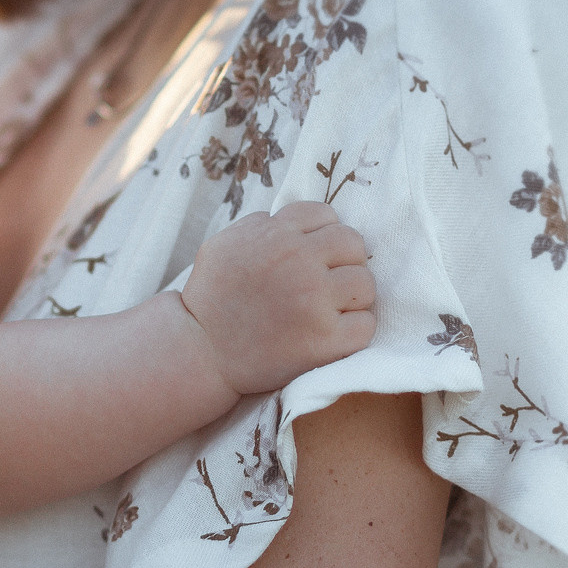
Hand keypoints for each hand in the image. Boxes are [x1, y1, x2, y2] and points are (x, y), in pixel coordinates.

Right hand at [180, 201, 375, 395]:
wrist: (201, 351)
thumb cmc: (210, 298)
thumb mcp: (224, 242)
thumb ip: (259, 224)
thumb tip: (284, 218)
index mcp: (277, 234)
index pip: (327, 216)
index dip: (323, 235)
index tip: (314, 255)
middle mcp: (300, 262)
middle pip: (354, 244)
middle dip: (344, 261)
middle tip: (329, 282)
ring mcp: (315, 302)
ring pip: (366, 284)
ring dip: (353, 297)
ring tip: (332, 309)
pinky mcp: (325, 341)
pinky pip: (366, 326)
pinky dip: (354, 330)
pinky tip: (334, 334)